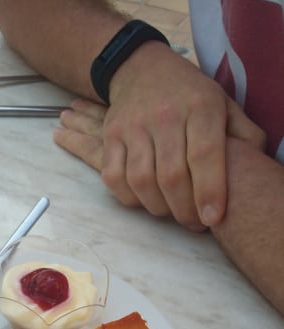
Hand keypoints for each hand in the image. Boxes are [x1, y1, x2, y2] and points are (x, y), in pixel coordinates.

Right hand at [54, 44, 265, 230]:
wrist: (141, 68)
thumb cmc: (189, 96)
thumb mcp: (224, 104)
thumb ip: (244, 136)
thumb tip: (255, 168)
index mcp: (200, 105)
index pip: (204, 155)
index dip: (208, 191)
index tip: (211, 219)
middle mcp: (165, 114)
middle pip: (171, 175)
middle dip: (184, 209)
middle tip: (194, 222)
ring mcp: (133, 125)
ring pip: (141, 181)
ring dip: (157, 207)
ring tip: (171, 212)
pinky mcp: (111, 135)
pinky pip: (114, 178)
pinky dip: (129, 198)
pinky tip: (144, 199)